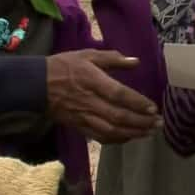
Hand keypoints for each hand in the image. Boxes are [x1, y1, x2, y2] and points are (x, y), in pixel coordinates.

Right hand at [45, 49, 162, 143]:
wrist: (36, 85)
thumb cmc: (64, 66)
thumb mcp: (87, 55)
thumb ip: (113, 58)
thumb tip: (136, 61)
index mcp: (92, 81)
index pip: (118, 95)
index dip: (137, 103)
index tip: (153, 107)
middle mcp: (89, 101)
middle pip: (118, 117)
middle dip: (141, 122)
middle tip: (158, 123)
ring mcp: (83, 117)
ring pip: (111, 131)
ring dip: (133, 134)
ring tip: (150, 133)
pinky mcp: (79, 126)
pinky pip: (101, 137)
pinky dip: (117, 140)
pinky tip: (130, 137)